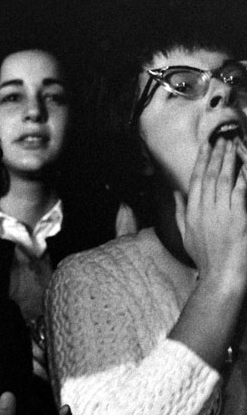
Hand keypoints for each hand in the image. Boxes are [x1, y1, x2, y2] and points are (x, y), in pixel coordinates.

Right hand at [180, 137, 246, 285]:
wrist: (220, 276)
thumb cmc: (205, 259)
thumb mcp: (186, 235)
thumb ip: (179, 213)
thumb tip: (175, 194)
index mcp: (192, 213)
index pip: (196, 180)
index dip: (202, 160)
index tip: (207, 145)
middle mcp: (205, 210)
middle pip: (211, 175)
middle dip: (217, 155)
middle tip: (223, 138)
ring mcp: (221, 213)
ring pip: (225, 179)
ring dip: (230, 160)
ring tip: (234, 145)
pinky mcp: (238, 218)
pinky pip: (240, 192)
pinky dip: (242, 177)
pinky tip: (244, 166)